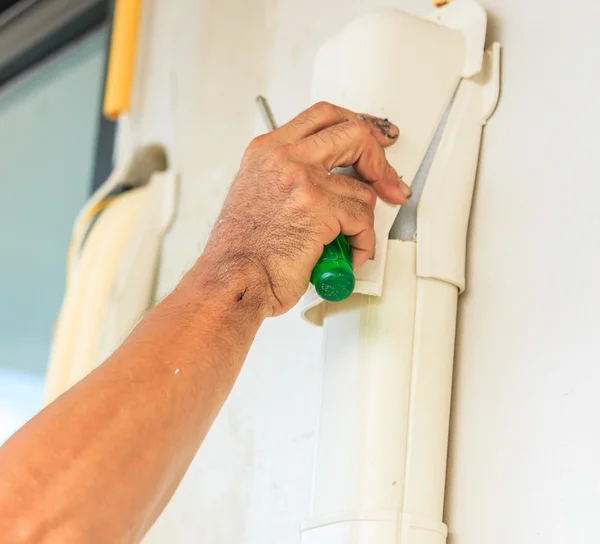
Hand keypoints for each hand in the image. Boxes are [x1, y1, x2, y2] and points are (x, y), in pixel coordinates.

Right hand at [202, 101, 410, 316]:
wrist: (232, 279)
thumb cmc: (243, 250)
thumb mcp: (257, 193)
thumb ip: (290, 176)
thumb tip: (333, 178)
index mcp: (267, 151)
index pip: (324, 116)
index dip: (358, 124)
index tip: (378, 140)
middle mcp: (284, 158)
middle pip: (353, 133)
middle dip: (380, 162)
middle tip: (389, 185)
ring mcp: (302, 179)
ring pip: (362, 190)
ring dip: (363, 222)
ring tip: (349, 242)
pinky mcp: (319, 208)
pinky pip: (363, 220)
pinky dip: (363, 242)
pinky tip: (349, 254)